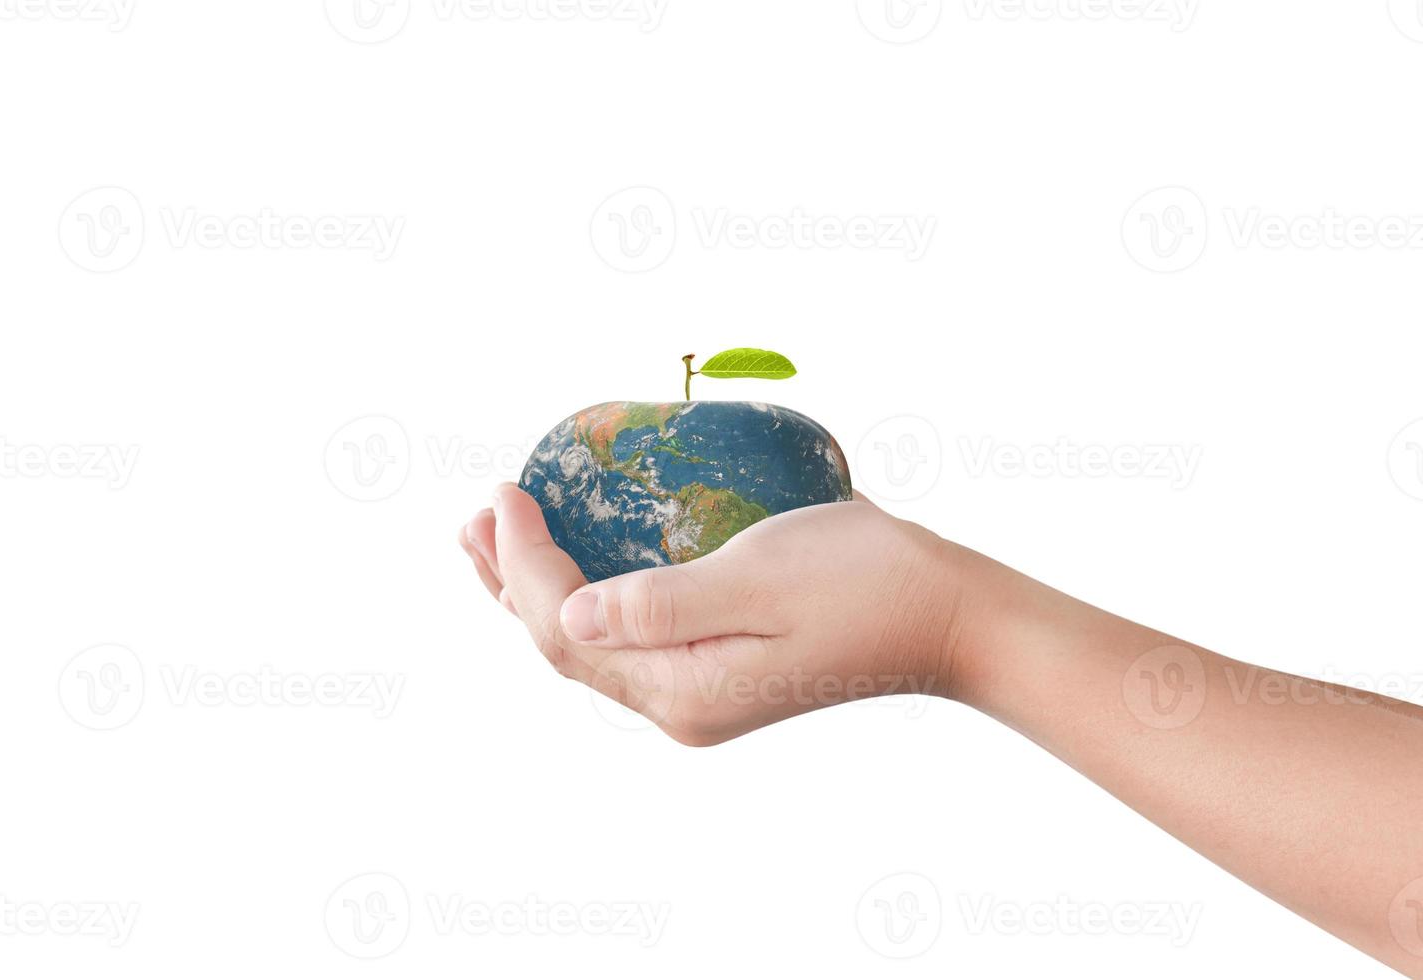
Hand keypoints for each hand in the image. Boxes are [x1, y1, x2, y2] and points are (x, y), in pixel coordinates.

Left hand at [460, 483, 959, 744]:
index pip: (568, 628)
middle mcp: (679, 706)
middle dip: (511, 582)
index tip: (504, 493)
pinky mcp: (720, 674)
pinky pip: (628, 640)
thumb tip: (574, 615)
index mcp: (681, 690)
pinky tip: (582, 568)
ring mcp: (700, 695)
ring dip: (542, 591)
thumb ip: (659, 604)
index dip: (522, 562)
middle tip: (474, 519)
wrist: (948, 617)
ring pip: (593, 646)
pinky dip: (590, 599)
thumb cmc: (864, 581)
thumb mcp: (758, 580)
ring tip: (499, 541)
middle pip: (566, 647)